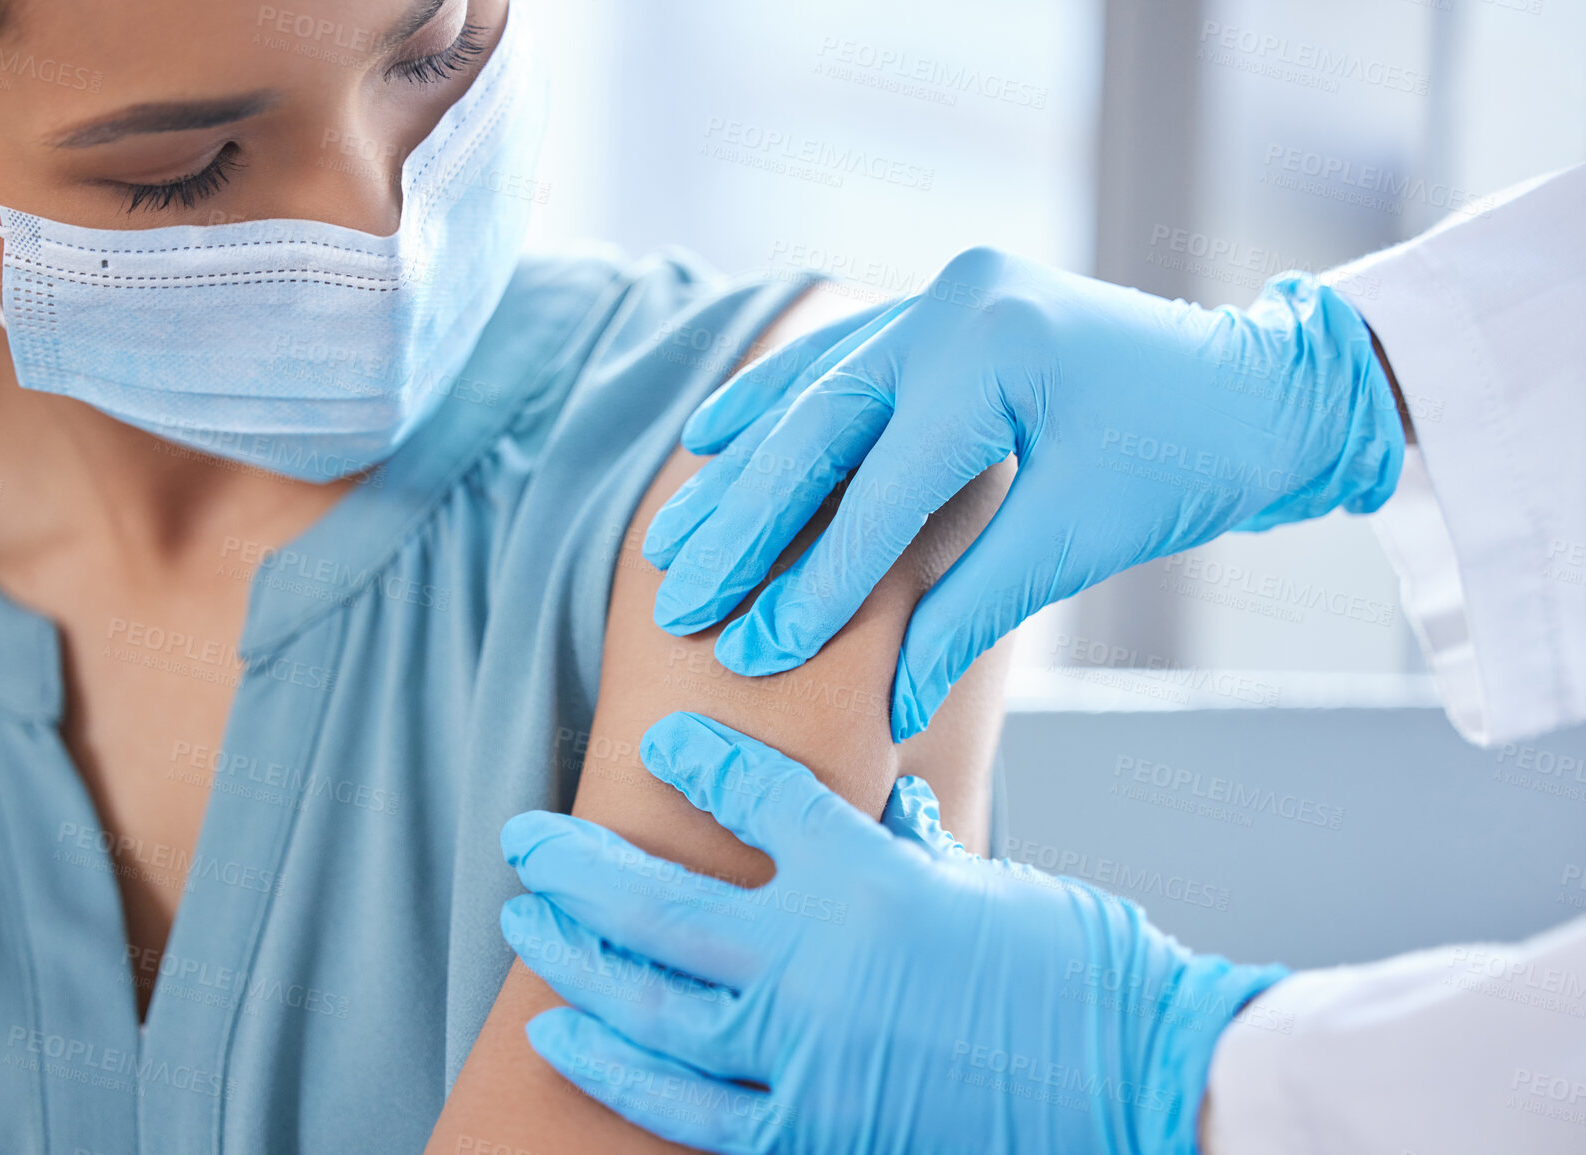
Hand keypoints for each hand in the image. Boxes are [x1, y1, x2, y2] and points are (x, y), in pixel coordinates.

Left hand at [499, 711, 1286, 1153]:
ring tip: (525, 926)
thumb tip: (880, 808)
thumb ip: (907, 845)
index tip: (659, 745)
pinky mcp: (811, 1128)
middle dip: (571, 865)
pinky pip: (685, 1106)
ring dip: (572, 959)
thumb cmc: (1080, 968)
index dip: (694, 762)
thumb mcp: (986, 881)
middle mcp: (813, 960)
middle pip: (652, 902)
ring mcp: (802, 1053)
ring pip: (646, 1003)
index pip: (748, 797)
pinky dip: (617, 1070)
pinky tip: (567, 1036)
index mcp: (864, 875)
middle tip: (523, 838)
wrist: (1144, 1084)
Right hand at [643, 248, 1404, 738]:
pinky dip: (774, 399)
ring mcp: (942, 294)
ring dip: (742, 468)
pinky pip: (837, 354)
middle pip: (819, 428)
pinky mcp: (940, 305)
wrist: (1260, 392)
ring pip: (813, 391)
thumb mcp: (1076, 540)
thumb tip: (890, 704)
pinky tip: (712, 436)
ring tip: (673, 538)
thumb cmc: (1186, 464)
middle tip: (680, 598)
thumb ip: (969, 612)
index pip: (881, 490)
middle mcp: (954, 305)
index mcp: (995, 353)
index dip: (814, 583)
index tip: (754, 654)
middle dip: (746, 525)